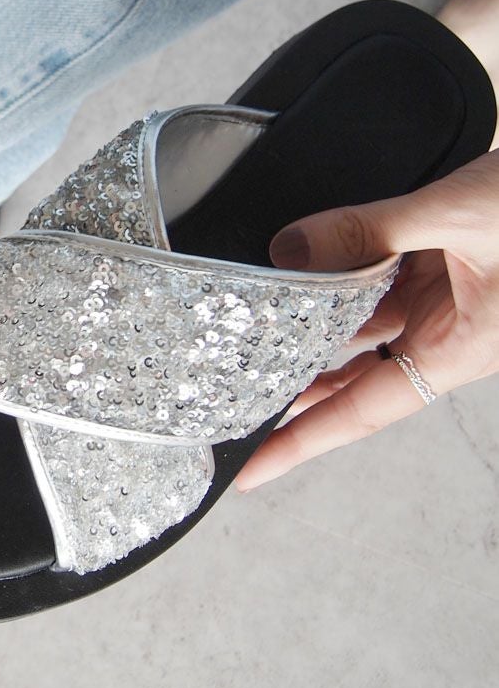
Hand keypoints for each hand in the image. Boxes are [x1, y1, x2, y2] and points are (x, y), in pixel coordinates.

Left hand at [234, 149, 498, 490]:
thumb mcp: (457, 215)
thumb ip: (369, 230)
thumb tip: (289, 249)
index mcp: (458, 348)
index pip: (362, 410)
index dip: (303, 443)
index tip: (252, 472)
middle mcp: (446, 334)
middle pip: (352, 377)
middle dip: (294, 387)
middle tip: (230, 397)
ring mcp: (443, 301)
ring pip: (359, 326)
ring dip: (311, 325)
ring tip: (247, 332)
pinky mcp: (441, 267)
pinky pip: (376, 282)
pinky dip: (338, 277)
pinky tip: (300, 269)